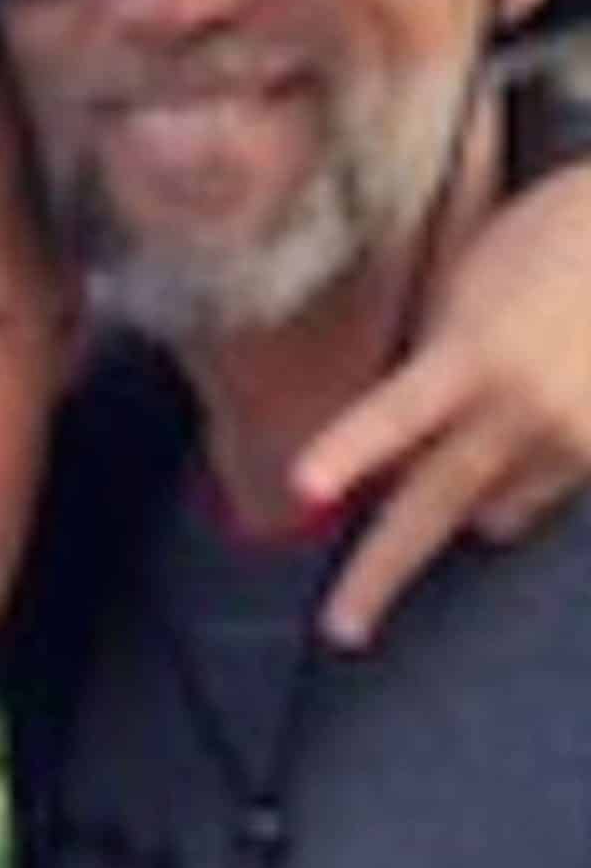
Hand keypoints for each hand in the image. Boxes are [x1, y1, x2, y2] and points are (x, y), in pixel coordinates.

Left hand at [298, 155, 590, 647]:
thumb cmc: (556, 237)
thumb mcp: (472, 281)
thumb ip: (429, 361)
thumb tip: (394, 439)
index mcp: (475, 359)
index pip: (397, 414)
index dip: (349, 451)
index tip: (304, 486)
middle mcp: (524, 413)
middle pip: (435, 507)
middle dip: (381, 573)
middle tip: (341, 630)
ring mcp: (578, 444)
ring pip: (495, 513)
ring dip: (471, 501)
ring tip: (480, 440)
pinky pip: (550, 494)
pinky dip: (530, 478)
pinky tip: (544, 419)